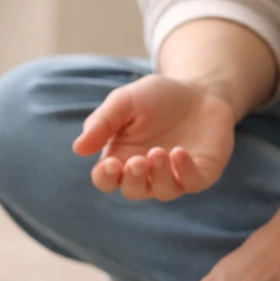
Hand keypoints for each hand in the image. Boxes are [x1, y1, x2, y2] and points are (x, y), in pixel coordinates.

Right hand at [72, 74, 236, 200]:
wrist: (199, 89)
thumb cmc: (157, 97)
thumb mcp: (125, 101)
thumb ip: (102, 122)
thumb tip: (78, 149)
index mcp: (122, 157)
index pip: (106, 180)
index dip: (105, 178)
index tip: (110, 163)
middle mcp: (147, 172)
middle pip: (133, 191)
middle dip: (133, 180)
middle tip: (137, 160)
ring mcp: (175, 175)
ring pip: (163, 191)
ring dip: (159, 176)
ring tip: (158, 153)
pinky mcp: (201, 172)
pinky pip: (192, 182)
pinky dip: (185, 172)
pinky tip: (179, 153)